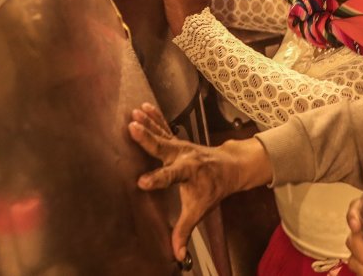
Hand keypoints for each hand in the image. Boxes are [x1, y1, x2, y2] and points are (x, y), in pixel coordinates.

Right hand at [128, 102, 272, 260]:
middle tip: (132, 127)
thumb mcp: (200, 210)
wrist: (230, 166)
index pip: (170, 178)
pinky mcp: (177, 140)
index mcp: (189, 174)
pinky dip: (153, 117)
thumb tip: (176, 255)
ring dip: (148, 123)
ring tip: (133, 114)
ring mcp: (180, 146)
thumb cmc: (213, 189)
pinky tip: (141, 107)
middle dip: (148, 138)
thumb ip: (185, 230)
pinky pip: (163, 127)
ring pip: (162, 133)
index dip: (157, 180)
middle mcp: (184, 156)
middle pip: (163, 147)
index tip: (141, 182)